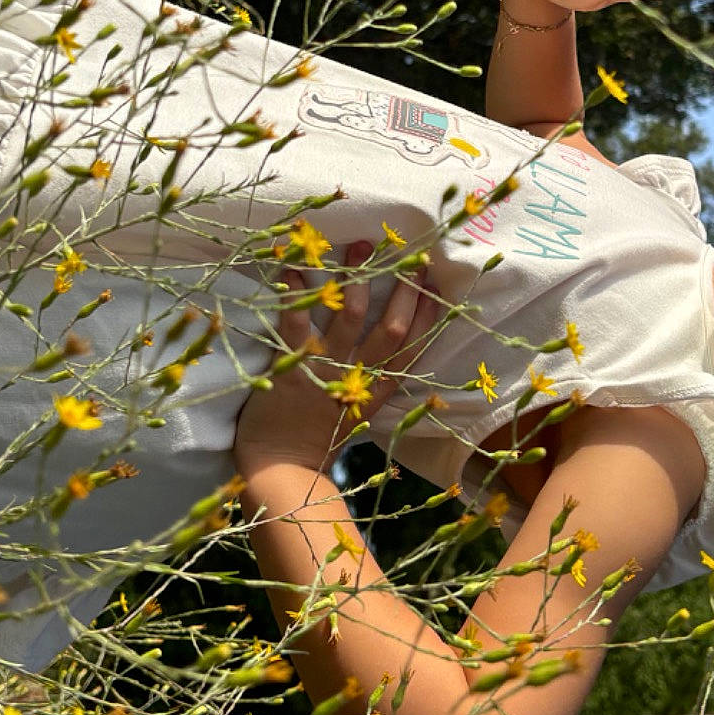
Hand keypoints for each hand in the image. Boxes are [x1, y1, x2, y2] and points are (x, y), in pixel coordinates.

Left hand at [233, 240, 450, 471]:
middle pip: (390, 328)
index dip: (425, 314)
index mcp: (377, 390)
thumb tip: (384, 355)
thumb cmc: (315, 443)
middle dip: (403, 290)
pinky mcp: (292, 367)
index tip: (432, 284)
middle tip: (410, 256)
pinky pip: (296, 323)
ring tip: (361, 246)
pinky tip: (295, 268)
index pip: (412, 348)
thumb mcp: (356, 415)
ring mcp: (326, 370)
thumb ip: (370, 386)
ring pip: (350, 317)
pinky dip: (296, 294)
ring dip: (357, 278)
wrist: (281, 468)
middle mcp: (357, 376)